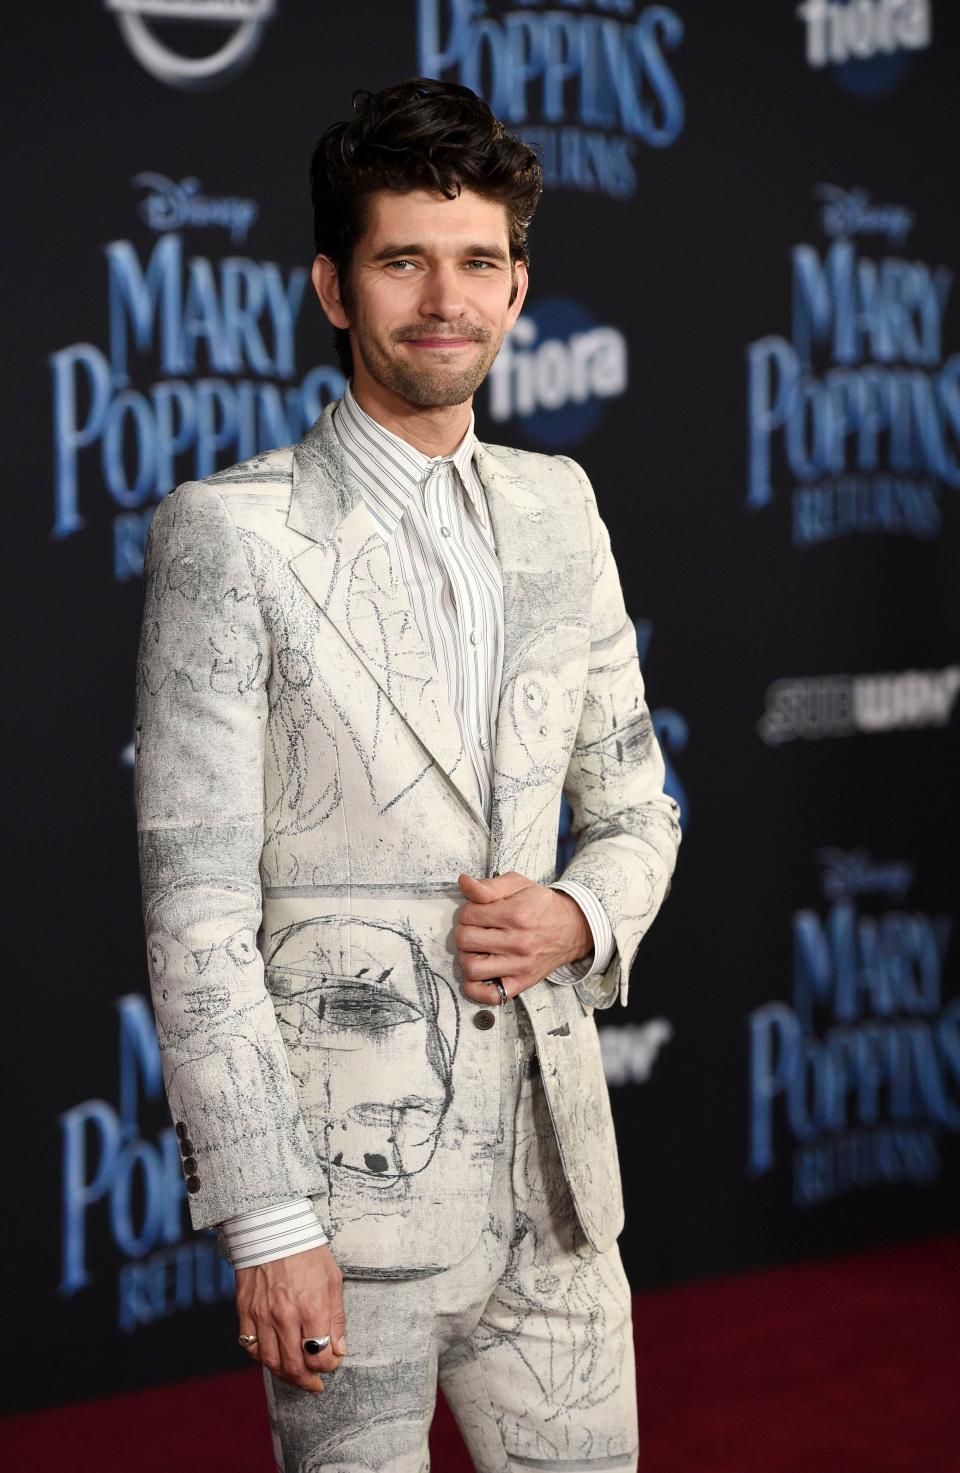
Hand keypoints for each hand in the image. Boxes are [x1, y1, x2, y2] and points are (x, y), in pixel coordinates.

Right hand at [235, 1242, 346, 1392]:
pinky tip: (273, 1356)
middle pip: (294, 1366)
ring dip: (285, 1375)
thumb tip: (338, 1349)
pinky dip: (261, 1358)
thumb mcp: (333, 1279)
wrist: (273, 1227)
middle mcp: (285, 1315)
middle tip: (314, 1384)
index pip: (319, 1355)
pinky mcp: (244, 1310)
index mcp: (311, 1307)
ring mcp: (262, 1315)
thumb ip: (337, 1317)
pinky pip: (250, 1346)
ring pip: (271, 1362)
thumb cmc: (307, 1250)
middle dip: (307, 1380)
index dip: (328, 1366)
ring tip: (295, 1375)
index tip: (331, 1362)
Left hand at [455, 871, 591, 1004]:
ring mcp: (520, 965)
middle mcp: (518, 942)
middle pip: (465, 940)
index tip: (477, 912)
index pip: (468, 915)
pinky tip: (478, 974)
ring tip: (477, 949)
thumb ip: (489, 885)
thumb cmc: (542, 905)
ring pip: (472, 967)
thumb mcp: (519, 884)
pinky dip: (476, 988)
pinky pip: (490, 995)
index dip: (467, 911)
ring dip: (467, 957)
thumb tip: (463, 882)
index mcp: (516, 914)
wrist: (572, 928)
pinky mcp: (522, 982)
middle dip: (464, 932)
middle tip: (475, 929)